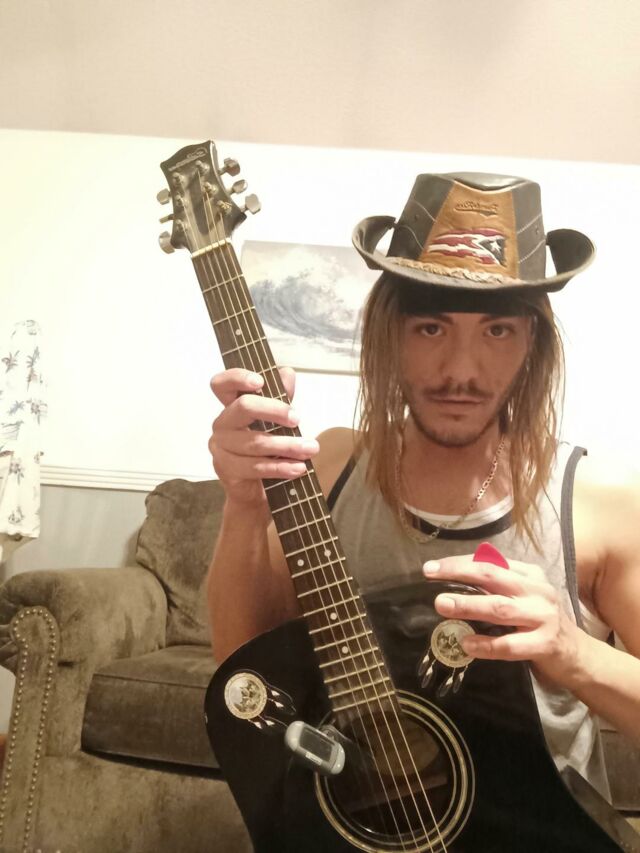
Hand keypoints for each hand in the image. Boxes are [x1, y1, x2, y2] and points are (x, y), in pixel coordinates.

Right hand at [208, 367, 318, 506]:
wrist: (256, 492)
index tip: (260, 381)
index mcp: (230, 406)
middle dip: (274, 410)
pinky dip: (280, 467)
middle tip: (298, 419)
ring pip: (255, 442)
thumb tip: (287, 372)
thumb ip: (281, 397)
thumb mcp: (277, 422)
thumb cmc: (266, 451)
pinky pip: (255, 466)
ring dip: (287, 445)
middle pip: (243, 407)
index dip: (238, 378)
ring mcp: (220, 447)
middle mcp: (222, 424)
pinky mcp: (226, 469)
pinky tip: (299, 468)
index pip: (222, 384)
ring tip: (310, 448)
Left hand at [423, 553, 586, 688]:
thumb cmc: (541, 621)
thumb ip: (497, 585)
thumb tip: (454, 576)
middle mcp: (537, 590)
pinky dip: (486, 644)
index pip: (490, 561)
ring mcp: (543, 617)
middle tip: (431, 575)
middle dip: (459, 573)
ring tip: (442, 605)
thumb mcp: (524, 595)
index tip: (432, 567)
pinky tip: (466, 644)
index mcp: (530, 574)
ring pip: (499, 608)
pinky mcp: (545, 644)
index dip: (459, 562)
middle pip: (493, 576)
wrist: (578, 654)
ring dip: (468, 605)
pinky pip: (511, 644)